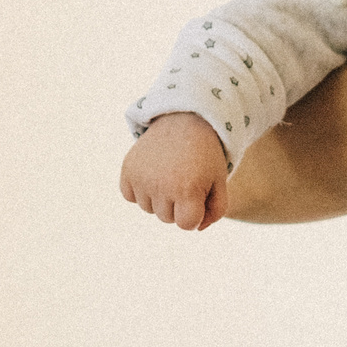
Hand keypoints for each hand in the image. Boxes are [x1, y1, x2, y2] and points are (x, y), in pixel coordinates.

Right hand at [119, 114, 228, 229]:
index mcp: (186, 190)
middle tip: (185, 177)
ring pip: (148, 209)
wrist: (184, 119)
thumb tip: (196, 228)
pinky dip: (141, 189)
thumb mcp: (219, 181)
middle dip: (178, 204)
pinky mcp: (127, 170)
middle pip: (167, 218)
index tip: (199, 193)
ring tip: (170, 172)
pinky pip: (131, 196)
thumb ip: (216, 211)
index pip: (187, 225)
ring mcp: (141, 178)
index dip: (196, 211)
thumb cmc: (205, 155)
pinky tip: (153, 171)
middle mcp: (160, 186)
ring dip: (159, 197)